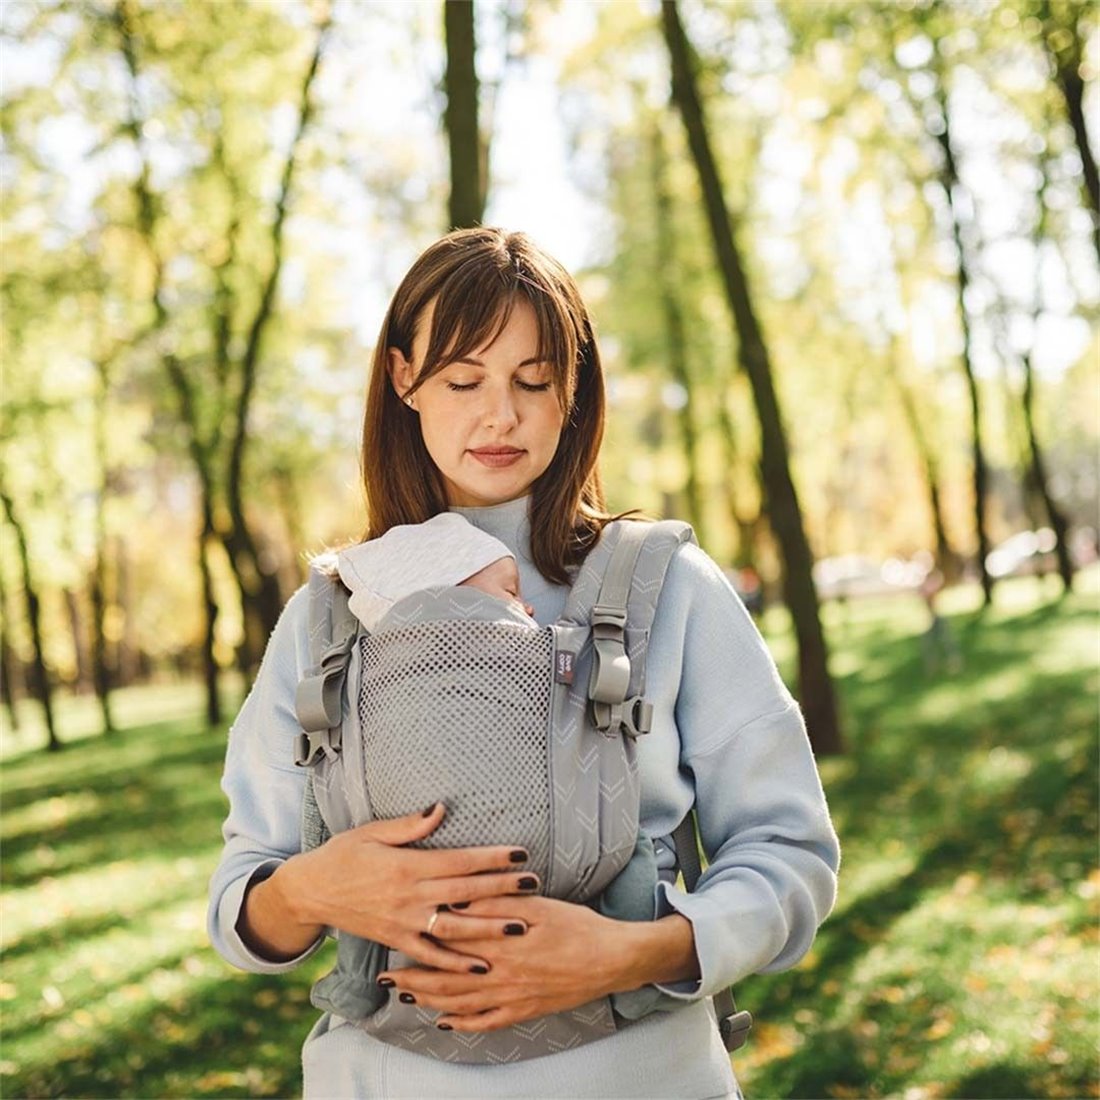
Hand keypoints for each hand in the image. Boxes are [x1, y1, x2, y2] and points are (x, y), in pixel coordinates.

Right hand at [272, 803, 540, 973]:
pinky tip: (482, 966)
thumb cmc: (343, 854)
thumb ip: (410, 826)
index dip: (491, 858)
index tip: (519, 853)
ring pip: (454, 928)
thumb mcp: (372, 831)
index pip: (459, 861)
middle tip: (534, 884)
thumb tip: (441, 808)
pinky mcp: (397, 941)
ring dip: (490, 928)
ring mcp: (404, 922)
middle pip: (465, 893)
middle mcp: (409, 897)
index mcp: (407, 865)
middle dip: (502, 889)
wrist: (311, 891)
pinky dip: (456, 964)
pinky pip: (430, 956)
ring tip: (522, 926)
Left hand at [379, 895, 640, 1030]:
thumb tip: (460, 895)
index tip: (395, 937)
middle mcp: (499, 973)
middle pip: (446, 976)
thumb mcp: (537, 905)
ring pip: (460, 1002)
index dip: (420, 940)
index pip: (450, 942)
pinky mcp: (524, 1010)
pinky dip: (462, 1024)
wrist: (611, 960)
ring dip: (429, 1000)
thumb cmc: (577, 926)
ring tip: (404, 997)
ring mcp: (510, 996)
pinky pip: (485, 1022)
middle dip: (413, 976)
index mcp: (500, 942)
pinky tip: (445, 1023)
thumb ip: (496, 900)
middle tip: (385, 976)